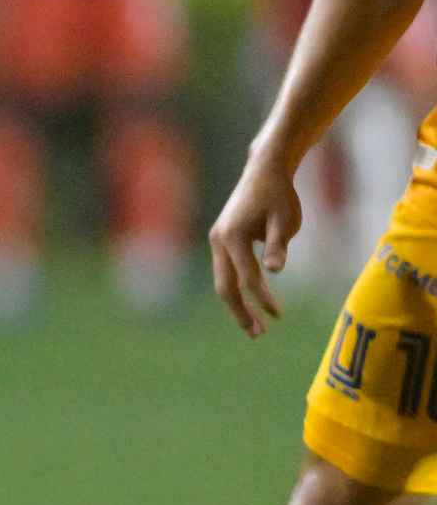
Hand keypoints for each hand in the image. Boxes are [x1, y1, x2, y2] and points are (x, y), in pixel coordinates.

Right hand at [211, 154, 304, 337]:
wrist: (264, 170)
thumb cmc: (279, 194)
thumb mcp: (285, 220)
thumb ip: (278, 246)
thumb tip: (274, 271)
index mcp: (233, 236)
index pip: (247, 276)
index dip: (262, 298)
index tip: (279, 316)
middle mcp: (219, 240)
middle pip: (224, 286)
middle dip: (240, 312)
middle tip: (258, 334)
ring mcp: (218, 240)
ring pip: (223, 280)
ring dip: (237, 305)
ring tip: (256, 328)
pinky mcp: (223, 240)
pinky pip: (227, 271)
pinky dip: (237, 289)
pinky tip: (251, 301)